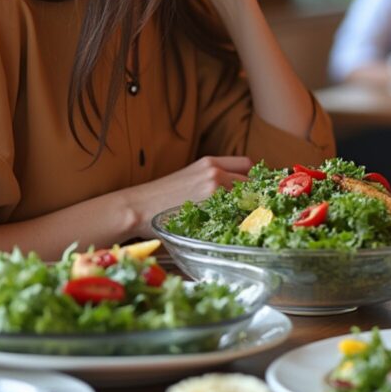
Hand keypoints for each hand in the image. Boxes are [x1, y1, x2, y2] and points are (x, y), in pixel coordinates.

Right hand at [127, 156, 252, 236]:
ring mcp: (213, 189)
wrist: (136, 207)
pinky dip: (239, 221)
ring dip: (248, 210)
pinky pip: (236, 213)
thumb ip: (212, 180)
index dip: (253, 178)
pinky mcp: (209, 207)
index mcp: (210, 162)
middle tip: (253, 210)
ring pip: (246, 198)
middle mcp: (215, 172)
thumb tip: (236, 194)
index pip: (247, 164)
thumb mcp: (189, 178)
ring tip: (244, 222)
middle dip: (254, 196)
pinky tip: (233, 229)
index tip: (254, 190)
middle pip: (250, 182)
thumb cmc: (160, 198)